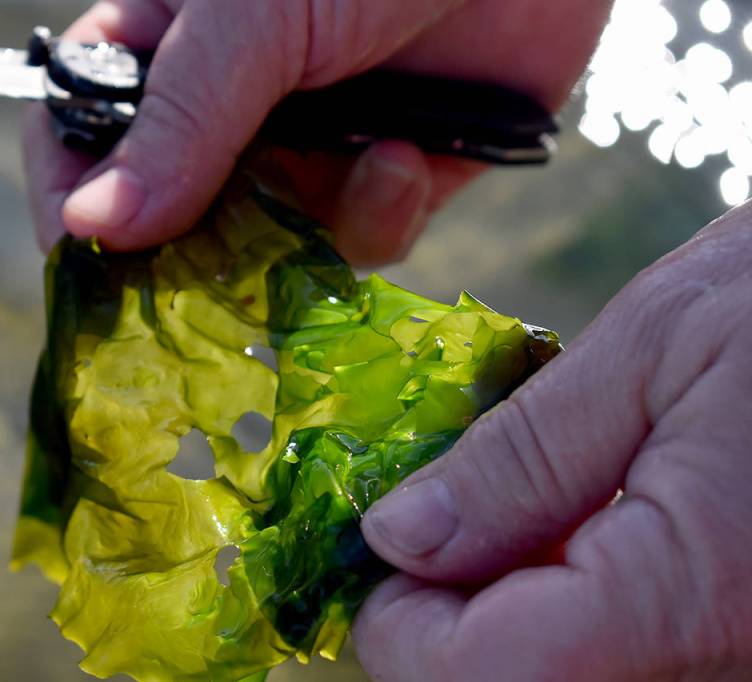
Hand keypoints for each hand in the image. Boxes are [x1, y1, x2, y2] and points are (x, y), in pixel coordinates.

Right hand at [24, 0, 610, 263]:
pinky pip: (357, 241)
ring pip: (268, 250)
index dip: (74, 204)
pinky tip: (408, 156)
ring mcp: (304, 150)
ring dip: (315, 230)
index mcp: (167, 52)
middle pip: (174, 220)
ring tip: (376, 158)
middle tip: (231, 272)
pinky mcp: (382, 178)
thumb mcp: (252, 19)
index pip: (81, 138)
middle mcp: (227, 114)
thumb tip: (88, 227)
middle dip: (205, 255)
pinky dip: (384, 212)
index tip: (83, 262)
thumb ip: (179, 124)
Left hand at [354, 204, 751, 679]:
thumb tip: (397, 537)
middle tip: (439, 506)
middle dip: (445, 609)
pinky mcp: (735, 638)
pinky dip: (560, 597)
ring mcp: (732, 662)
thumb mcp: (656, 349)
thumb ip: (520, 460)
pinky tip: (574, 521)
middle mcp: (719, 668)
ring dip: (501, 603)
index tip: (383, 531)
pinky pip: (610, 650)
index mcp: (683, 597)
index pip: (466, 674)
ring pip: (551, 673)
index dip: (395, 614)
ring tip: (513, 500)